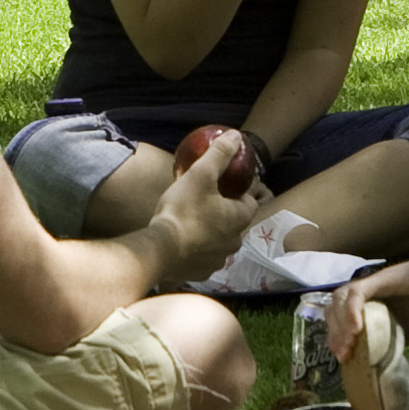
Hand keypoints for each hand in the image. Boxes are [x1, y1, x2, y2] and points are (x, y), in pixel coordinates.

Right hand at [149, 138, 262, 282]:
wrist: (159, 249)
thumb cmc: (182, 210)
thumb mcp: (201, 175)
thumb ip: (220, 155)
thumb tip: (236, 136)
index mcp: (239, 219)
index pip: (249, 202)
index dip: (238, 192)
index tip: (223, 186)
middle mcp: (234, 242)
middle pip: (234, 222)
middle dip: (224, 212)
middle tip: (204, 200)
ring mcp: (217, 261)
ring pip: (219, 242)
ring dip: (210, 232)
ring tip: (191, 220)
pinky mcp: (200, 273)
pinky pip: (203, 258)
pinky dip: (196, 249)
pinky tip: (182, 241)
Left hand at [325, 248, 408, 363]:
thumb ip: (396, 340)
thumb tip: (383, 364)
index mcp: (377, 307)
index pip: (343, 320)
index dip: (339, 340)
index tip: (345, 361)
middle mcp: (371, 294)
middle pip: (335, 310)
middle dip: (334, 335)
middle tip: (344, 357)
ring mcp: (376, 285)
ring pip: (340, 300)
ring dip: (340, 326)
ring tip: (349, 347)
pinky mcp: (383, 278)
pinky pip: (358, 292)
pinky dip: (352, 310)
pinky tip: (357, 329)